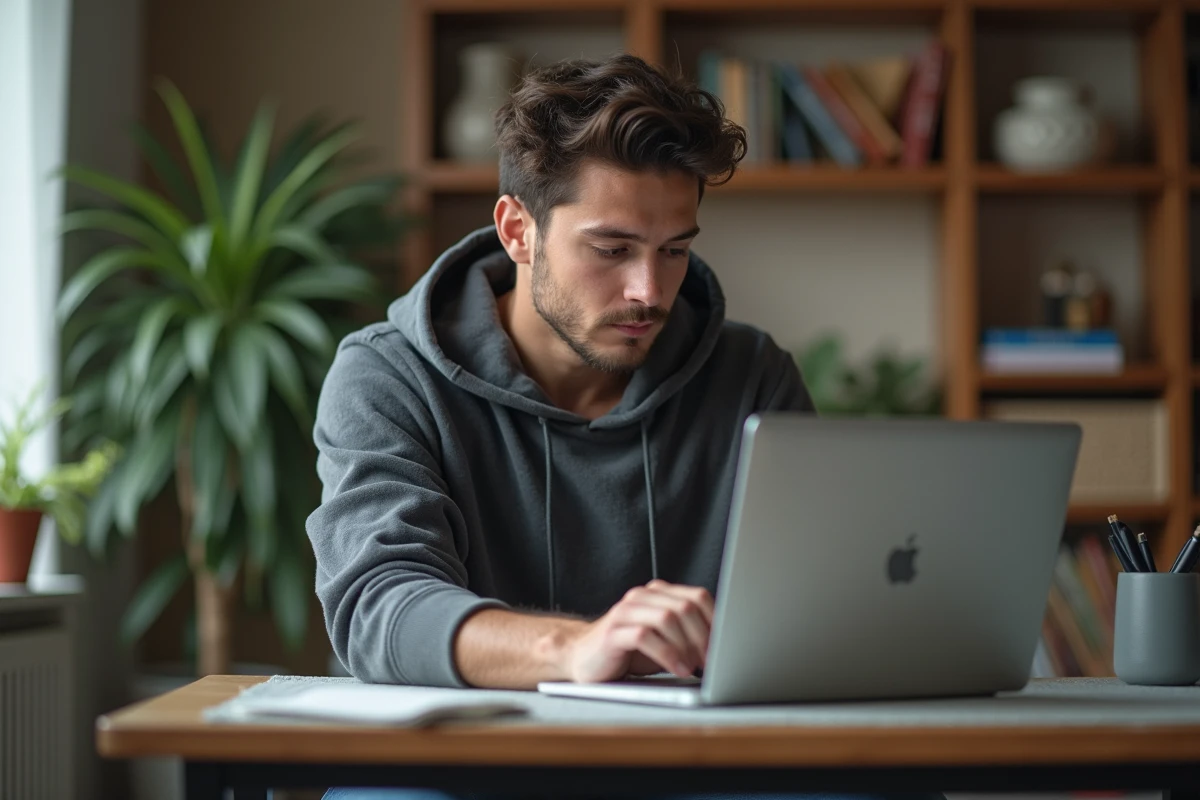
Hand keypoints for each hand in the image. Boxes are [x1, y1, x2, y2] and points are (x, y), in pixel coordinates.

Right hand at [561, 579, 713, 682]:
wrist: (583, 659)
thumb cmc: (628, 653)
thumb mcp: (664, 642)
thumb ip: (688, 637)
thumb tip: (724, 648)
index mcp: (658, 594)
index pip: (698, 597)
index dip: (716, 622)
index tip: (726, 647)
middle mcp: (642, 597)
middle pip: (686, 607)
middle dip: (704, 636)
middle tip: (713, 661)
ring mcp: (626, 611)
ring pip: (667, 618)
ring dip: (687, 646)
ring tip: (695, 668)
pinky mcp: (613, 632)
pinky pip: (645, 636)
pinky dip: (668, 654)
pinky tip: (678, 670)